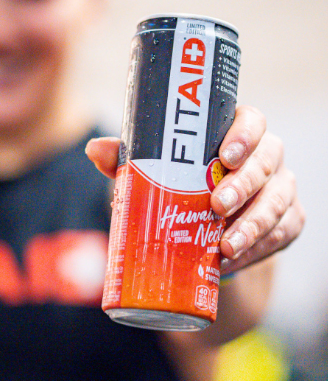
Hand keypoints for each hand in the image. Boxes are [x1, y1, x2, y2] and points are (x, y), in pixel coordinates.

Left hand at [85, 105, 304, 274]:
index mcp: (237, 132)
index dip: (244, 136)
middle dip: (244, 184)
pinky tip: (236, 259)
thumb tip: (94, 149)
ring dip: (255, 224)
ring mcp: (280, 189)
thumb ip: (128, 158)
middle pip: (268, 161)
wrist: (207, 224)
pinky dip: (261, 247)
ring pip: (279, 201)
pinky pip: (283, 233)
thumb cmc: (181, 183)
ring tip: (225, 246)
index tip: (224, 156)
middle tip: (217, 205)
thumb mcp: (155, 169)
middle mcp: (266, 156)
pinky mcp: (287, 221)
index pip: (252, 121)